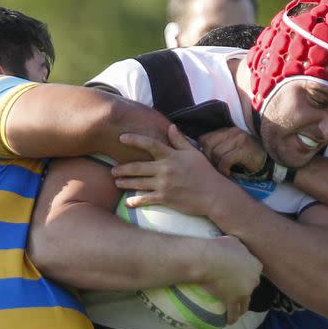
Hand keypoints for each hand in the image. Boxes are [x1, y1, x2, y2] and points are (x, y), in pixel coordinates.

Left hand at [112, 125, 227, 215]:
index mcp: (171, 156)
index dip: (134, 140)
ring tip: (116, 182)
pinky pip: (145, 199)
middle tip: (112, 170)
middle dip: (122, 168)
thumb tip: (171, 127)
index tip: (121, 138)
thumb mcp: (194, 153)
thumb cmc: (205, 173)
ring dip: (125, 183)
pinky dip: (135, 201)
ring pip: (138, 183)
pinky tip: (128, 201)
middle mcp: (165, 169)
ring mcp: (164, 185)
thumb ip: (180, 141)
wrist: (214, 195)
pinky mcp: (165, 198)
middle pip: (138, 166)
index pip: (149, 144)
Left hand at [198, 127, 265, 176]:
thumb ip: (217, 147)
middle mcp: (232, 132)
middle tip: (215, 169)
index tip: (207, 162)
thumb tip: (198, 156)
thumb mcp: (231, 149)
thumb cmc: (246, 158)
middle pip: (207, 144)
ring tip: (223, 171)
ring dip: (217, 166)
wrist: (268, 162)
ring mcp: (239, 139)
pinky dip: (224, 169)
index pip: (204, 138)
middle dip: (208, 159)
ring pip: (216, 153)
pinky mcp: (244, 149)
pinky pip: (226, 160)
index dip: (203, 151)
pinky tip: (229, 174)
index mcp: (226, 131)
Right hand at [201, 235, 261, 324]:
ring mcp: (244, 292)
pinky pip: (233, 313)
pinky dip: (232, 318)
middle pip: (252, 287)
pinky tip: (229, 322)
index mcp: (255, 265)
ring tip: (238, 311)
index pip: (256, 271)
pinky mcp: (232, 301)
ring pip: (245, 304)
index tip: (243, 276)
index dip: (249, 273)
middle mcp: (253, 280)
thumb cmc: (219, 247)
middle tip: (239, 292)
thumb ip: (239, 246)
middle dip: (247, 290)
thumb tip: (235, 247)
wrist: (208, 259)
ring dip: (242, 308)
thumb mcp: (233, 241)